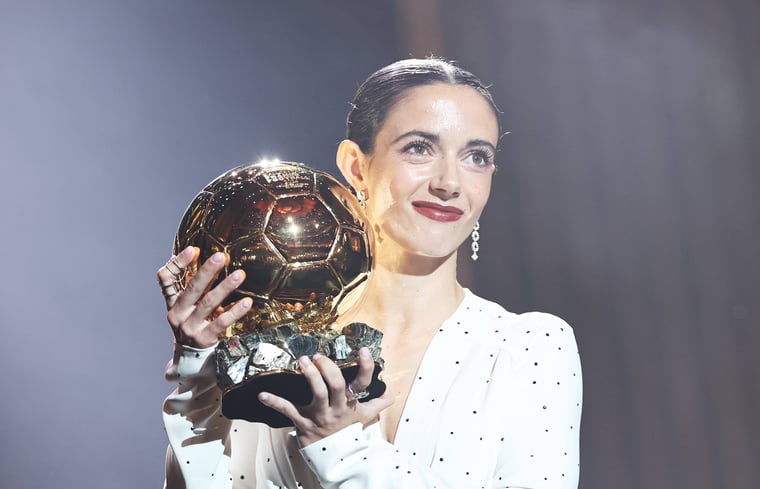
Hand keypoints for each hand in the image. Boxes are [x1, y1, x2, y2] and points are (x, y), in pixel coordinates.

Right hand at [156, 246, 251, 348]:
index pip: (166, 278)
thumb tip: (208, 257)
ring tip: (239, 275)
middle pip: (191, 288)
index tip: (193, 249)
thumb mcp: (188, 306)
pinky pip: (221, 322)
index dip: (178, 263)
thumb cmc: (194, 324)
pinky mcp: (204, 338)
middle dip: (207, 271)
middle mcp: (178, 313)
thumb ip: (194, 286)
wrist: (191, 359)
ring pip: (208, 303)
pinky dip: (234, 311)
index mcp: (172, 301)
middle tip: (221, 256)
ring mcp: (190, 327)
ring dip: (225, 287)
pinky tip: (246, 302)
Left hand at [259, 347, 393, 446]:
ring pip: (317, 393)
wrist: (336, 459)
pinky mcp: (303, 423)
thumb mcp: (365, 417)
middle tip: (319, 356)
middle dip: (328, 368)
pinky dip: (274, 402)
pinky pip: (288, 411)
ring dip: (310, 375)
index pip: (363, 384)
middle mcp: (337, 408)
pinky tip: (262, 394)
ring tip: (303, 360)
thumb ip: (379, 403)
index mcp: (351, 403)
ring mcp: (320, 416)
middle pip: (335, 385)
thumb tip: (391, 392)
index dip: (365, 367)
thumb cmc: (348, 432)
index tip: (364, 350)